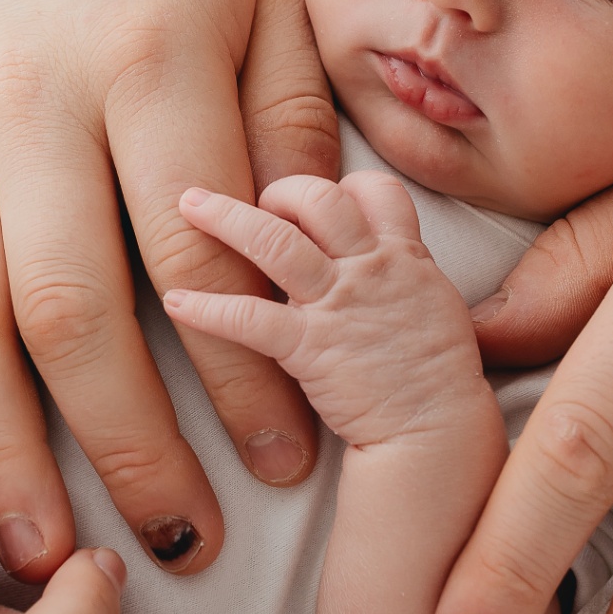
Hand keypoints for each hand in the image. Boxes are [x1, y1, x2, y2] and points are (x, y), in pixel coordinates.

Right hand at [0, 0, 338, 578]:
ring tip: (43, 555)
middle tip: (182, 543)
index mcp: (146, 59)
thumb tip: (313, 267)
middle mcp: (31, 104)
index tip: (287, 458)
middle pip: (67, 306)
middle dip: (126, 442)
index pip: (196, 252)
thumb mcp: (270, 0)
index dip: (244, 369)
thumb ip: (297, 128)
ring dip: (1, 449)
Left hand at [164, 173, 482, 447]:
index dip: (341, 184)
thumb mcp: (434, 304)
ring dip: (225, 218)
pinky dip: (207, 307)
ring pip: (275, 241)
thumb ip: (399, 273)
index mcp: (402, 255)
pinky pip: (249, 318)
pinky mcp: (310, 347)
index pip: (374, 188)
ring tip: (188, 206)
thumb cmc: (436, 376)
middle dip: (277, 189)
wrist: (436, 429)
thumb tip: (373, 257)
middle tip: (252, 200)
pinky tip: (176, 301)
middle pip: (318, 197)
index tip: (316, 197)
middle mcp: (369, 267)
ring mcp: (337, 304)